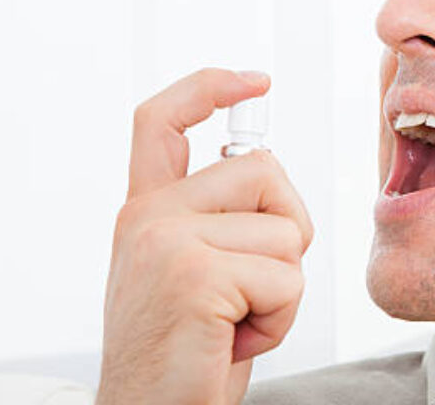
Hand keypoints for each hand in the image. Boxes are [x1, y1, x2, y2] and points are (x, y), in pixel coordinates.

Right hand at [96, 68, 312, 404]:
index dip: (208, 88)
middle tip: (250, 288)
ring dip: (283, 286)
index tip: (253, 80)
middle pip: (265, 169)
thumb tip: (263, 167)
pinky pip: (287, 277)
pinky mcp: (193, 275)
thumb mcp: (196, 270)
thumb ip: (217, 217)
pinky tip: (235, 340)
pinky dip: (280, 318)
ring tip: (236, 320)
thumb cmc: (188, 352)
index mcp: (147, 211)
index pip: (161, 122)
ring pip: (286, 229)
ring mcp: (166, 241)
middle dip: (286, 229)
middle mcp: (148, 217)